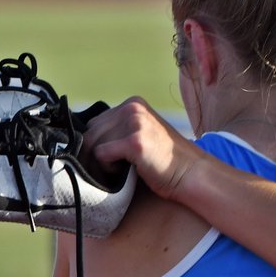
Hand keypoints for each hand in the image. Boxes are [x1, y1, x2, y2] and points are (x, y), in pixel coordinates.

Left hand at [82, 97, 200, 199]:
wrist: (191, 173)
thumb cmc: (164, 160)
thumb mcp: (142, 133)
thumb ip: (119, 130)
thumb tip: (84, 141)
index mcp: (133, 103)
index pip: (95, 123)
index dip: (96, 144)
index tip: (109, 160)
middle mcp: (132, 108)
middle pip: (90, 133)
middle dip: (94, 155)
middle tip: (111, 169)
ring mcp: (134, 122)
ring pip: (93, 144)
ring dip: (101, 163)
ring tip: (120, 170)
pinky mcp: (134, 141)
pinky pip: (101, 155)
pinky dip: (108, 168)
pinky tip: (126, 170)